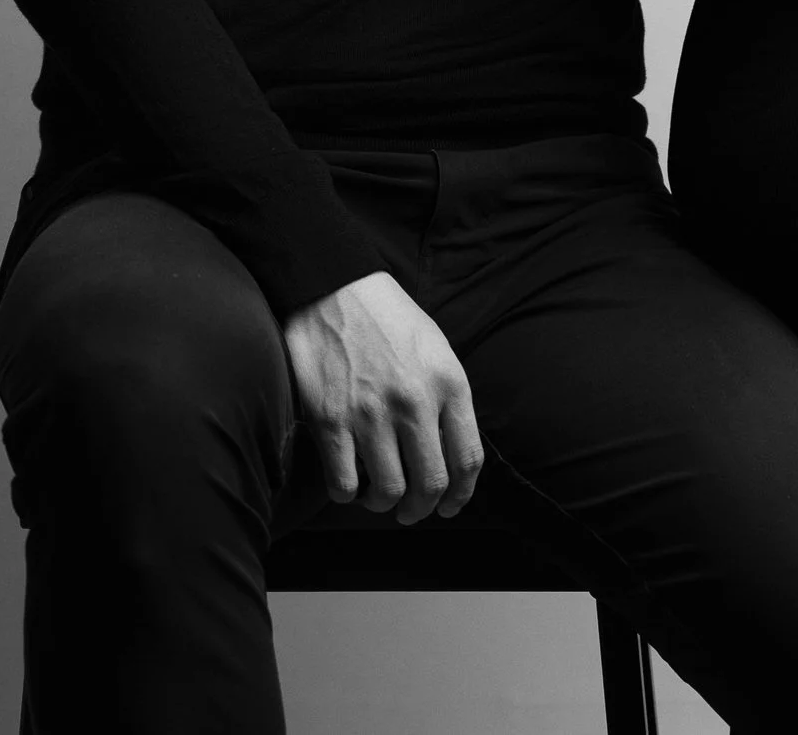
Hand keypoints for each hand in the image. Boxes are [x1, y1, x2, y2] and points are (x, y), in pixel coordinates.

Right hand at [282, 270, 483, 524]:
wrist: (335, 288)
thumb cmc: (389, 320)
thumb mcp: (437, 350)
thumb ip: (448, 400)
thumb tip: (450, 455)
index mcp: (448, 383)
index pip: (467, 460)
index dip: (460, 495)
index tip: (449, 505)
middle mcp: (414, 402)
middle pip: (430, 484)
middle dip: (421, 509)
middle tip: (410, 510)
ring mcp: (370, 413)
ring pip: (388, 491)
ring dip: (383, 504)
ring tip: (377, 495)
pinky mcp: (330, 420)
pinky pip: (344, 484)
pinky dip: (348, 494)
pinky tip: (348, 480)